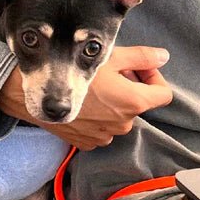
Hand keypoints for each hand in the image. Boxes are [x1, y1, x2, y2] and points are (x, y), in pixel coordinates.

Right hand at [0, 46, 172, 150]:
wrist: (37, 92)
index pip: (163, 94)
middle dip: (128, 87)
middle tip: (107, 72)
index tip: (137, 69)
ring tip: (92, 88)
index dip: (153, 78)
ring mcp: (105, 137)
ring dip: (112, 104)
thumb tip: (163, 57)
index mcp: (134, 102)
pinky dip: (96, 118)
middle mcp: (123, 124)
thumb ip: (142, 57)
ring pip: (119, 117)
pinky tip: (82, 104)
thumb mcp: (109, 56)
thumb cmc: (72, 70)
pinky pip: (101, 130)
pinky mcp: (87, 143)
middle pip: (138, 104)